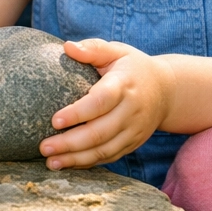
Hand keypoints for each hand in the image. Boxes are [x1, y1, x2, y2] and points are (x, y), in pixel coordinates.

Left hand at [39, 39, 173, 169]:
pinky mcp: (134, 143)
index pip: (101, 102)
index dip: (78, 113)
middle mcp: (131, 111)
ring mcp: (134, 130)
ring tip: (51, 162)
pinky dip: (89, 163)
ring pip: (105, 149)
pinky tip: (68, 163)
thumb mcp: (116, 50)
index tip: (54, 121)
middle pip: (100, 132)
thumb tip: (67, 47)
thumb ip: (92, 48)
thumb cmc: (133, 67)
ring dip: (77, 158)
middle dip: (70, 143)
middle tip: (44, 147)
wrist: (168, 90)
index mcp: (124, 85)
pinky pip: (110, 156)